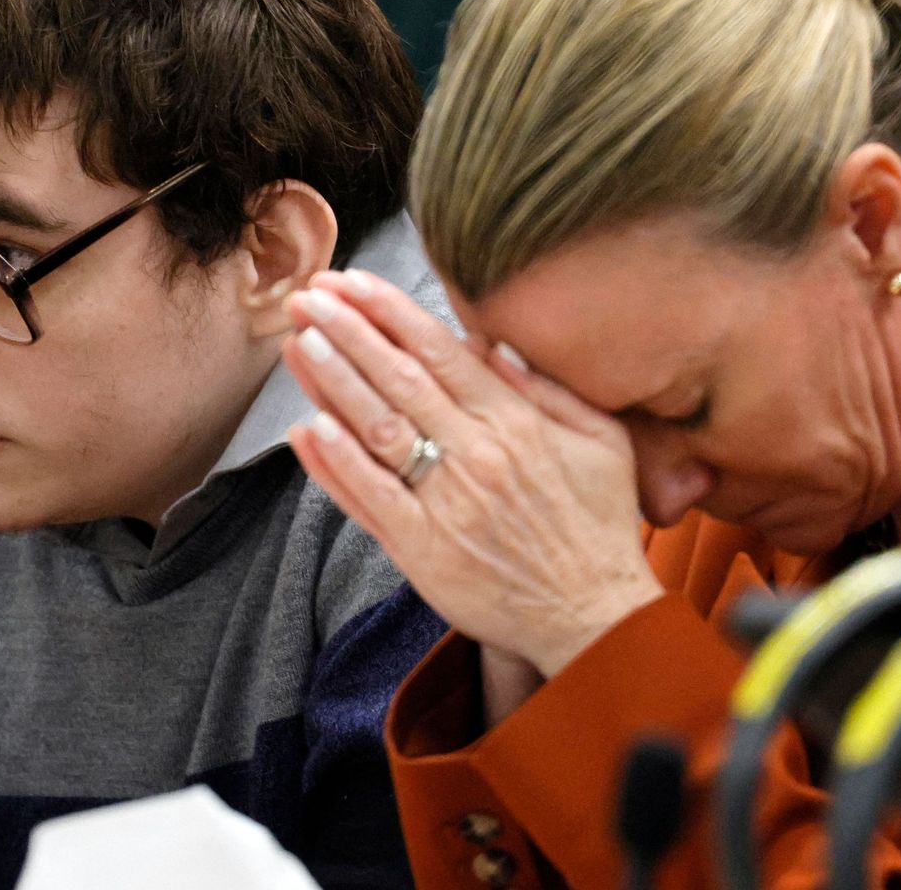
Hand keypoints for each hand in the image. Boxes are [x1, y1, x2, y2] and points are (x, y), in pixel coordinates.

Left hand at [282, 270, 663, 676]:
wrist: (594, 617)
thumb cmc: (599, 527)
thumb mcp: (601, 442)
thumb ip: (549, 389)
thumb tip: (494, 345)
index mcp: (516, 423)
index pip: (440, 352)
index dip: (390, 313)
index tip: (353, 282)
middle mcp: (475, 456)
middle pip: (397, 379)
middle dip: (347, 331)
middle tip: (309, 297)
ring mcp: (444, 504)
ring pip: (376, 429)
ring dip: (332, 382)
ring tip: (298, 342)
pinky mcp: (422, 551)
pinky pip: (369, 498)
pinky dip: (334, 463)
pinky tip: (306, 428)